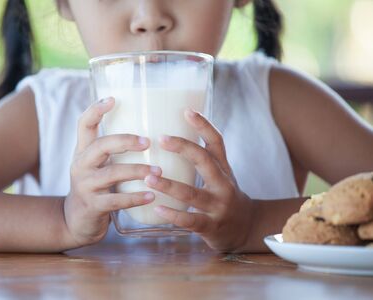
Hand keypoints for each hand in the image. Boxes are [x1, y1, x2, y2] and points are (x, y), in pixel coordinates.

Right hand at [63, 97, 161, 246]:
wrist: (77, 221)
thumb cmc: (96, 187)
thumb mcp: (98, 165)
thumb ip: (113, 150)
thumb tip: (150, 130)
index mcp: (83, 151)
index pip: (84, 124)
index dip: (96, 109)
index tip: (113, 98)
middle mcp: (81, 165)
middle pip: (100, 145)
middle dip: (125, 141)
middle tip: (148, 142)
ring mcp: (85, 185)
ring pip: (112, 173)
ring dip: (138, 170)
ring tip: (158, 171)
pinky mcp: (93, 206)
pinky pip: (116, 200)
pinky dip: (136, 197)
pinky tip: (152, 196)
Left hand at [145, 109, 254, 251]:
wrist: (245, 228)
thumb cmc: (223, 196)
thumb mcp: (219, 175)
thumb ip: (202, 160)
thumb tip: (169, 135)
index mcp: (223, 168)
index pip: (217, 141)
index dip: (203, 125)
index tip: (187, 111)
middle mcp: (223, 184)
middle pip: (204, 161)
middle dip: (183, 148)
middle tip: (160, 138)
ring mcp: (218, 205)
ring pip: (192, 193)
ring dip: (169, 185)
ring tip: (148, 178)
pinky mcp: (211, 226)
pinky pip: (190, 220)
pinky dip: (173, 214)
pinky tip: (157, 209)